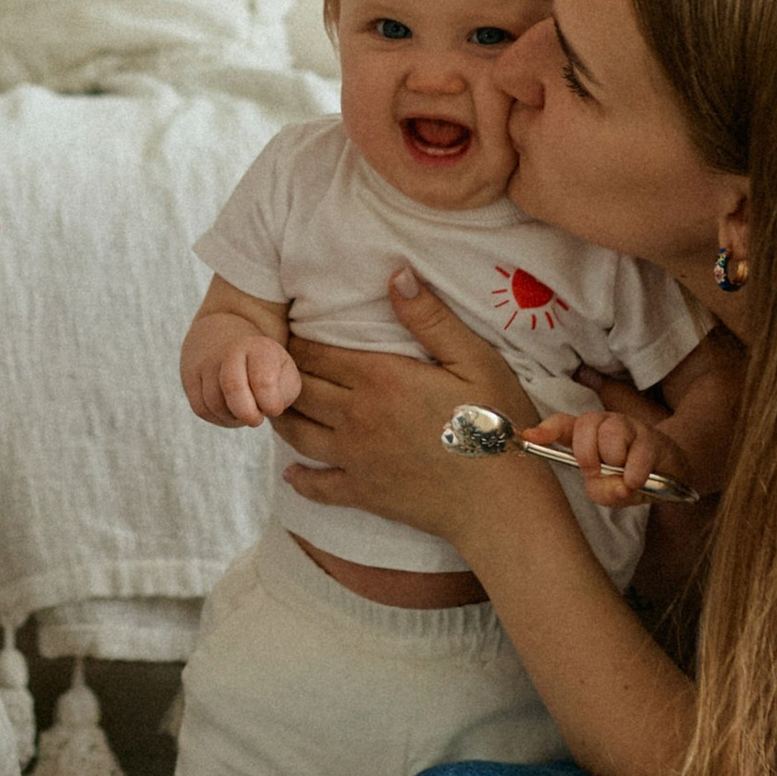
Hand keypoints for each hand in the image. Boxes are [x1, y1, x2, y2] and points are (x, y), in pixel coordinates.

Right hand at [184, 327, 302, 429]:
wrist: (223, 337)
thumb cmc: (262, 365)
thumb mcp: (284, 372)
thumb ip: (284, 392)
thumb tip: (264, 409)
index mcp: (258, 349)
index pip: (264, 381)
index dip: (271, 404)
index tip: (274, 409)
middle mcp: (230, 352)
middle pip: (233, 387)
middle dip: (247, 413)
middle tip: (256, 419)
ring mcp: (207, 363)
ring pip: (215, 403)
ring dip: (232, 417)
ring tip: (242, 410)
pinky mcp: (190, 376)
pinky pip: (201, 408)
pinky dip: (217, 417)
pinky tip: (228, 411)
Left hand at [274, 269, 543, 545]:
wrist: (500, 501)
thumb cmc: (497, 422)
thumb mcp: (474, 359)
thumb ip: (430, 318)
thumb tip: (396, 274)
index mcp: (379, 378)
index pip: (315, 354)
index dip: (296, 342)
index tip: (289, 333)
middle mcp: (356, 416)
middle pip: (299, 389)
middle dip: (282, 374)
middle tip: (275, 364)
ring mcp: (355, 458)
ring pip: (297, 434)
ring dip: (282, 416)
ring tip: (278, 403)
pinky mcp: (363, 494)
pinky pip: (317, 486)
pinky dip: (299, 478)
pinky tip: (292, 473)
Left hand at [530, 367, 672, 503]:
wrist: (669, 477)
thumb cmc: (629, 478)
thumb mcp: (609, 491)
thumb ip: (602, 491)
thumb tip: (612, 484)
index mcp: (587, 435)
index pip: (563, 424)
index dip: (545, 429)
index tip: (528, 436)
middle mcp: (606, 425)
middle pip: (585, 425)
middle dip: (588, 455)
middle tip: (598, 472)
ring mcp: (630, 428)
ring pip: (611, 435)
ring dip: (616, 462)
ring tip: (624, 475)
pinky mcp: (652, 438)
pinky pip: (638, 454)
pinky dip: (634, 474)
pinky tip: (637, 481)